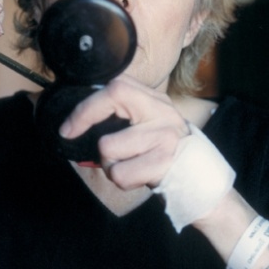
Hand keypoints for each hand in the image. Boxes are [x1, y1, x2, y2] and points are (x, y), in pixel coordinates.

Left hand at [59, 76, 189, 188]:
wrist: (199, 173)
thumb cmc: (160, 147)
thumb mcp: (146, 121)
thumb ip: (120, 112)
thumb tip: (76, 124)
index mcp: (152, 98)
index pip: (115, 89)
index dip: (85, 109)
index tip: (68, 128)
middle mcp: (161, 111)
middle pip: (112, 109)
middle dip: (95, 135)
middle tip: (90, 143)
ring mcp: (165, 136)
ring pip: (109, 150)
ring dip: (111, 164)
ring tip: (128, 163)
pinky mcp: (165, 161)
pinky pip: (120, 174)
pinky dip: (122, 180)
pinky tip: (138, 175)